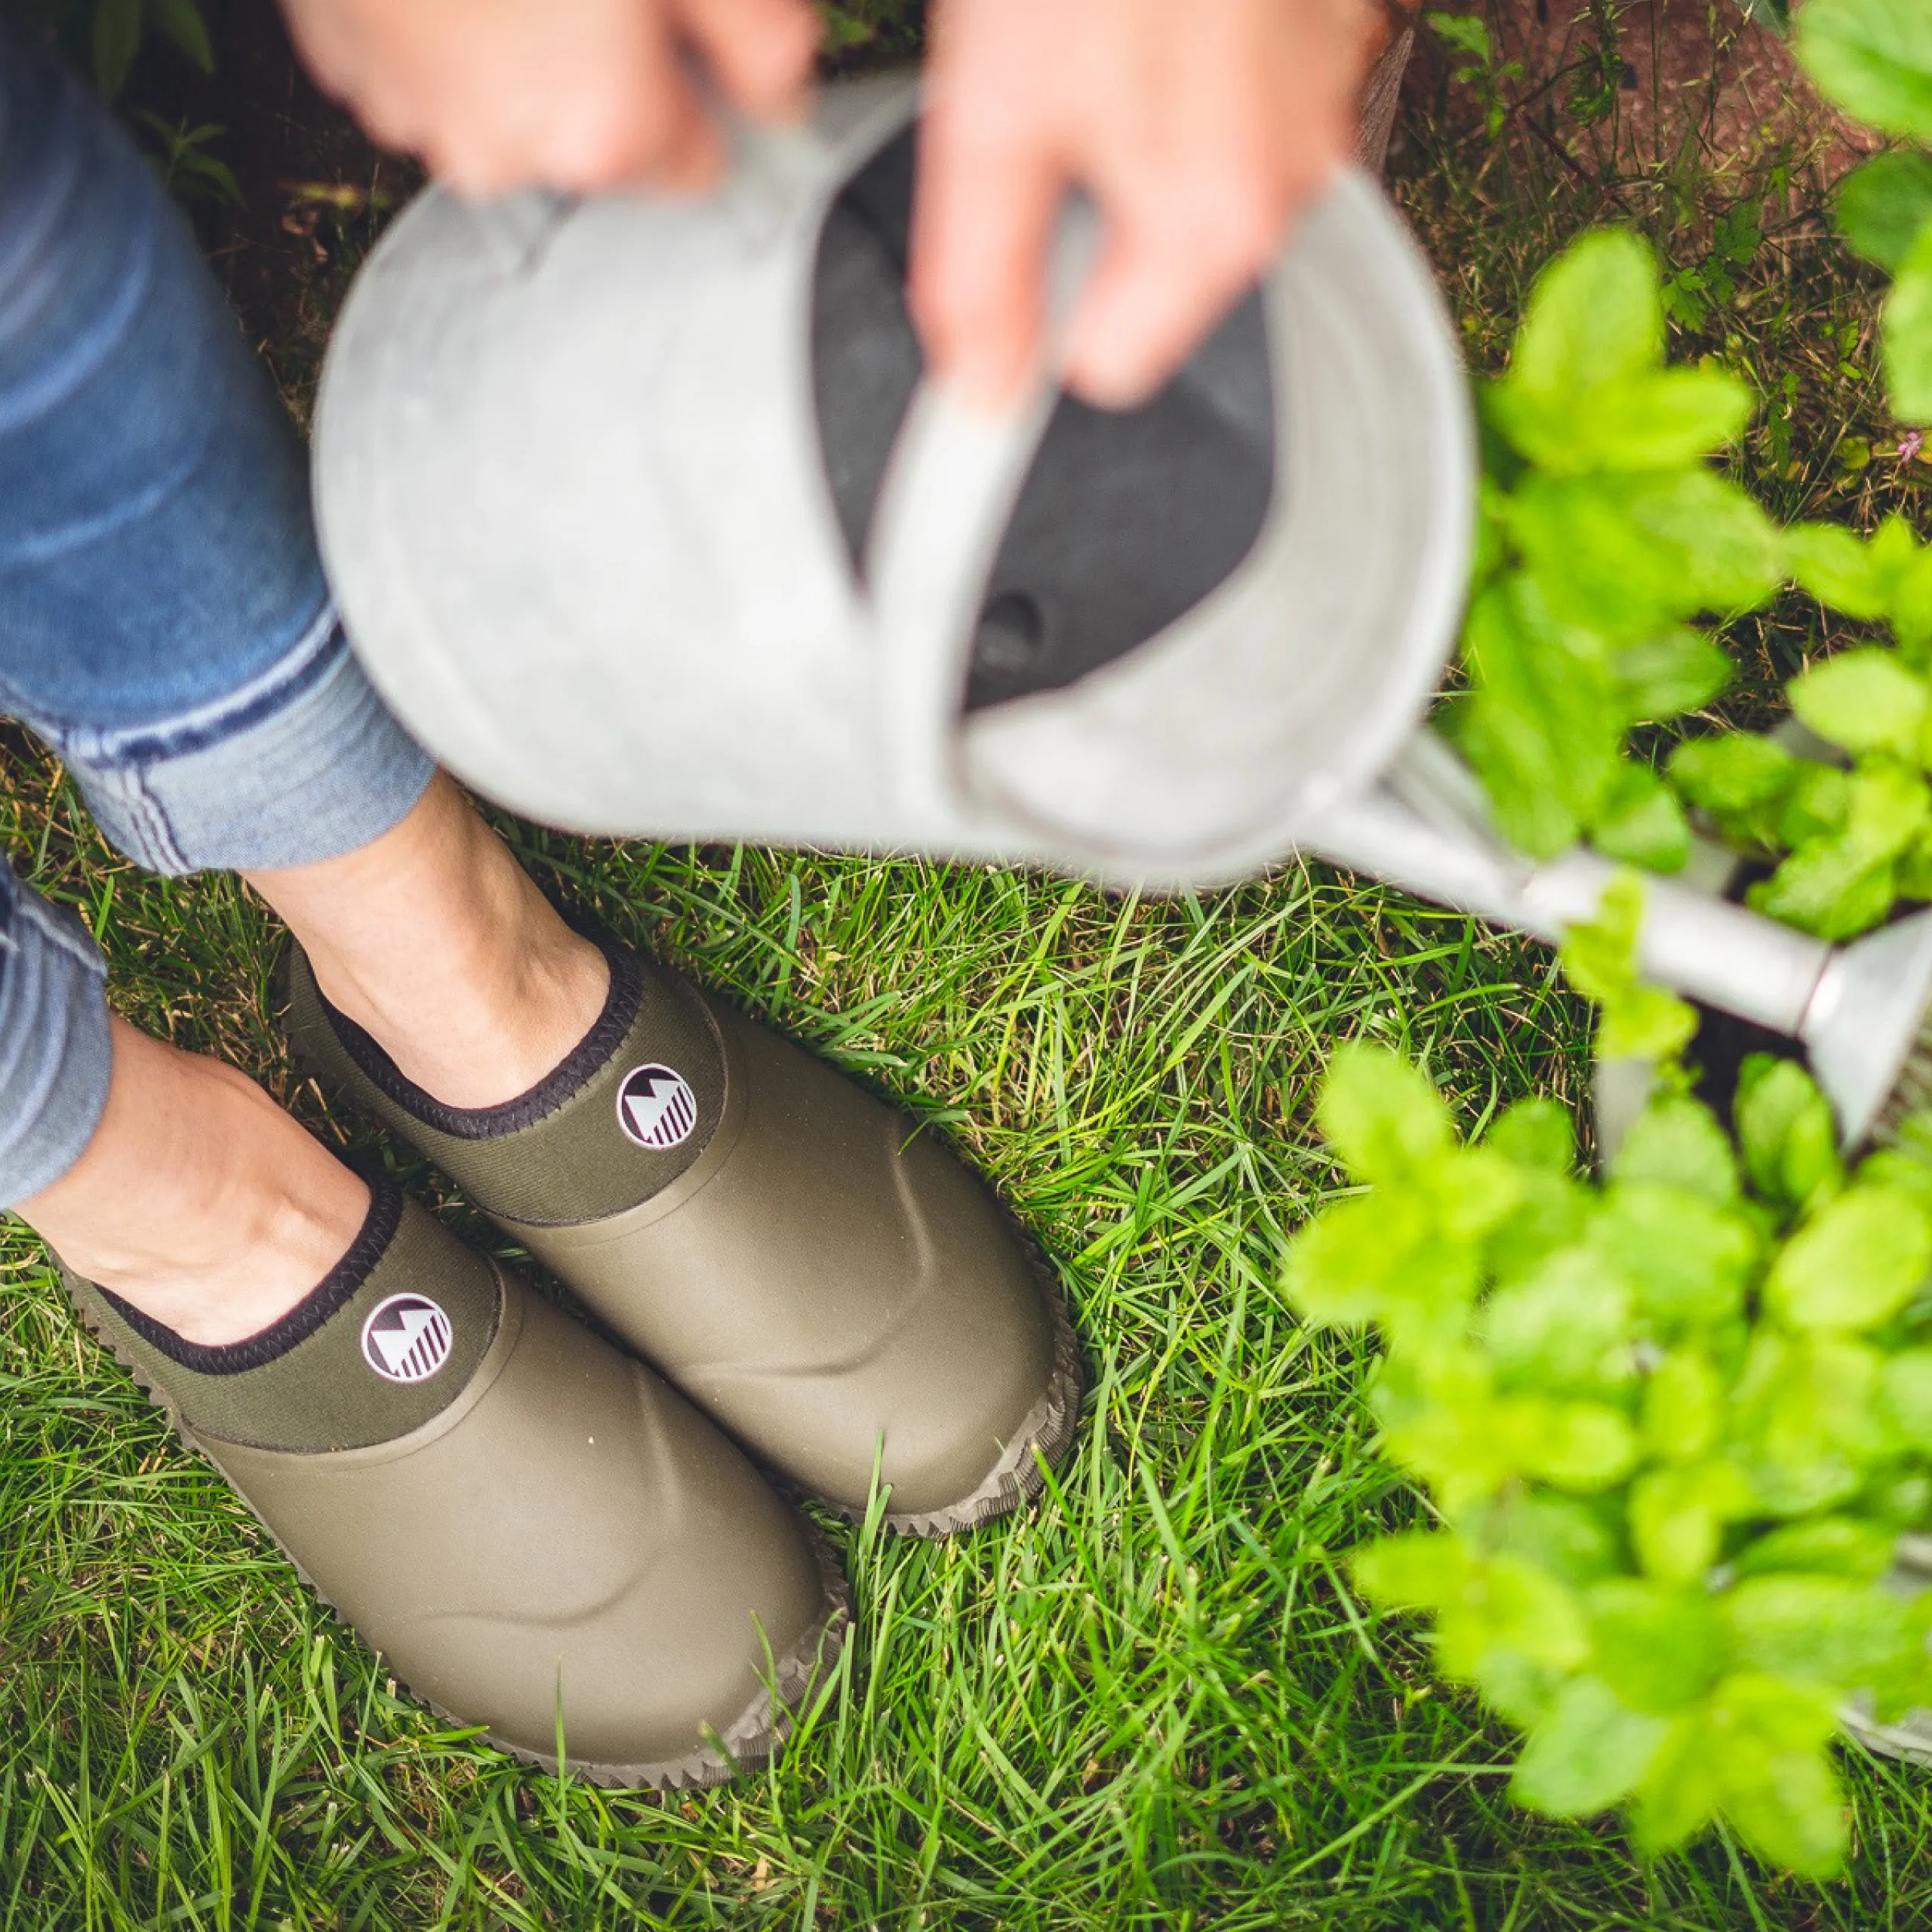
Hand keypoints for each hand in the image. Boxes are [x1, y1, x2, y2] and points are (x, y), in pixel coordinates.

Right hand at [280, 0, 820, 195]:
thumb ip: (756, 33)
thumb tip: (785, 93)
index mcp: (600, 129)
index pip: (697, 170)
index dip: (704, 94)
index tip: (694, 32)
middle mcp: (504, 150)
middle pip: (595, 140)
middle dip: (607, 71)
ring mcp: (409, 111)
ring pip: (503, 105)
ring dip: (521, 48)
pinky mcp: (341, 58)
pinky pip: (420, 65)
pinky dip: (443, 25)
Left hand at [910, 0, 1379, 410]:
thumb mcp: (995, 111)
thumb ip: (983, 274)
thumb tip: (979, 395)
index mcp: (1212, 221)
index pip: (1108, 368)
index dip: (1036, 320)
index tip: (994, 283)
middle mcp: (1288, 180)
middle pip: (1157, 280)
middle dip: (1090, 220)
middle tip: (1043, 102)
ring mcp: (1316, 101)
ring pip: (1193, 186)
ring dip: (1134, 137)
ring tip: (1098, 33)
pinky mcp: (1323, 33)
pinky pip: (1234, 103)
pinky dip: (1183, 73)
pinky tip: (1152, 9)